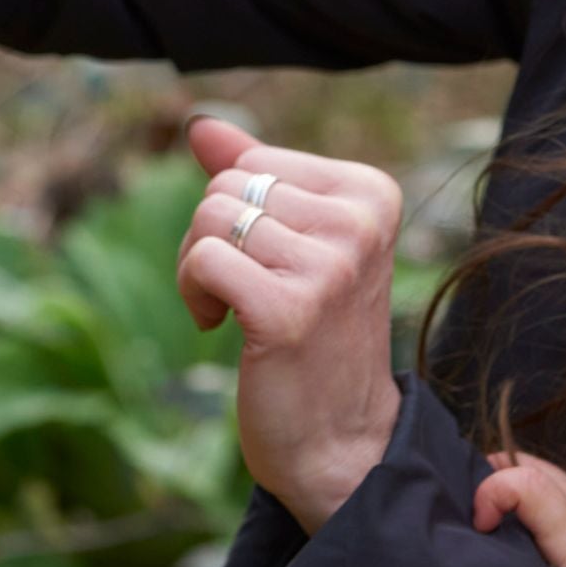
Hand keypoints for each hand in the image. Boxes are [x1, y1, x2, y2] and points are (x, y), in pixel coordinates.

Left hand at [176, 115, 406, 533]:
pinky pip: (202, 259)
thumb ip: (255, 177)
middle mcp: (360, 223)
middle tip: (245, 291)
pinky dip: (194, 294)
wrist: (340, 442)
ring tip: (237, 313)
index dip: (238, 210)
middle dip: (213, 237)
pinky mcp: (290, 309)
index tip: (267, 263)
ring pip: (210, 219)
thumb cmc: (313, 338)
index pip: (255, 160)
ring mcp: (329, 266)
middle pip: (228, 185)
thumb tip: (200, 124)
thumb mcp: (295, 246)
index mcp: (371, 194)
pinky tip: (221, 328)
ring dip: (200, 270)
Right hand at [472, 451, 565, 566]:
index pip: (526, 481)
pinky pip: (563, 507)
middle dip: (496, 472)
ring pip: (550, 484)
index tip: (478, 525)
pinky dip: (538, 512)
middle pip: (534, 466)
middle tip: (469, 498)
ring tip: (493, 523)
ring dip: (518, 493)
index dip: (492, 490)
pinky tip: (531, 547)